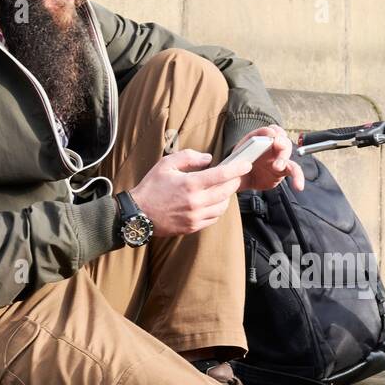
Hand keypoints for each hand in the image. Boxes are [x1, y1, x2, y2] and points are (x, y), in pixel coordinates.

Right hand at [128, 148, 254, 237]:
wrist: (138, 214)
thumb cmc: (151, 187)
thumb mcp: (166, 164)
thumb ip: (188, 157)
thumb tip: (208, 159)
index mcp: (190, 184)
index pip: (221, 175)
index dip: (237, 168)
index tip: (246, 164)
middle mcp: (195, 202)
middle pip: (226, 192)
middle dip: (234, 182)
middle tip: (235, 176)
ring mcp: (195, 217)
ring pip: (222, 207)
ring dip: (226, 196)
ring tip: (222, 188)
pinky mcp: (193, 227)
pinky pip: (214, 218)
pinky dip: (218, 209)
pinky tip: (213, 202)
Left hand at [230, 125, 305, 192]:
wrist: (238, 178)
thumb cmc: (240, 160)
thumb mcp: (241, 148)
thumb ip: (252, 140)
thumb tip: (266, 136)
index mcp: (264, 139)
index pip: (273, 130)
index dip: (275, 131)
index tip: (272, 134)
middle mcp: (274, 148)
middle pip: (284, 142)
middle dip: (282, 143)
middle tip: (277, 144)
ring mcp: (279, 160)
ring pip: (289, 157)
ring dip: (284, 159)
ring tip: (277, 166)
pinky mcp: (282, 172)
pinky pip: (293, 173)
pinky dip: (298, 178)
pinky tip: (298, 186)